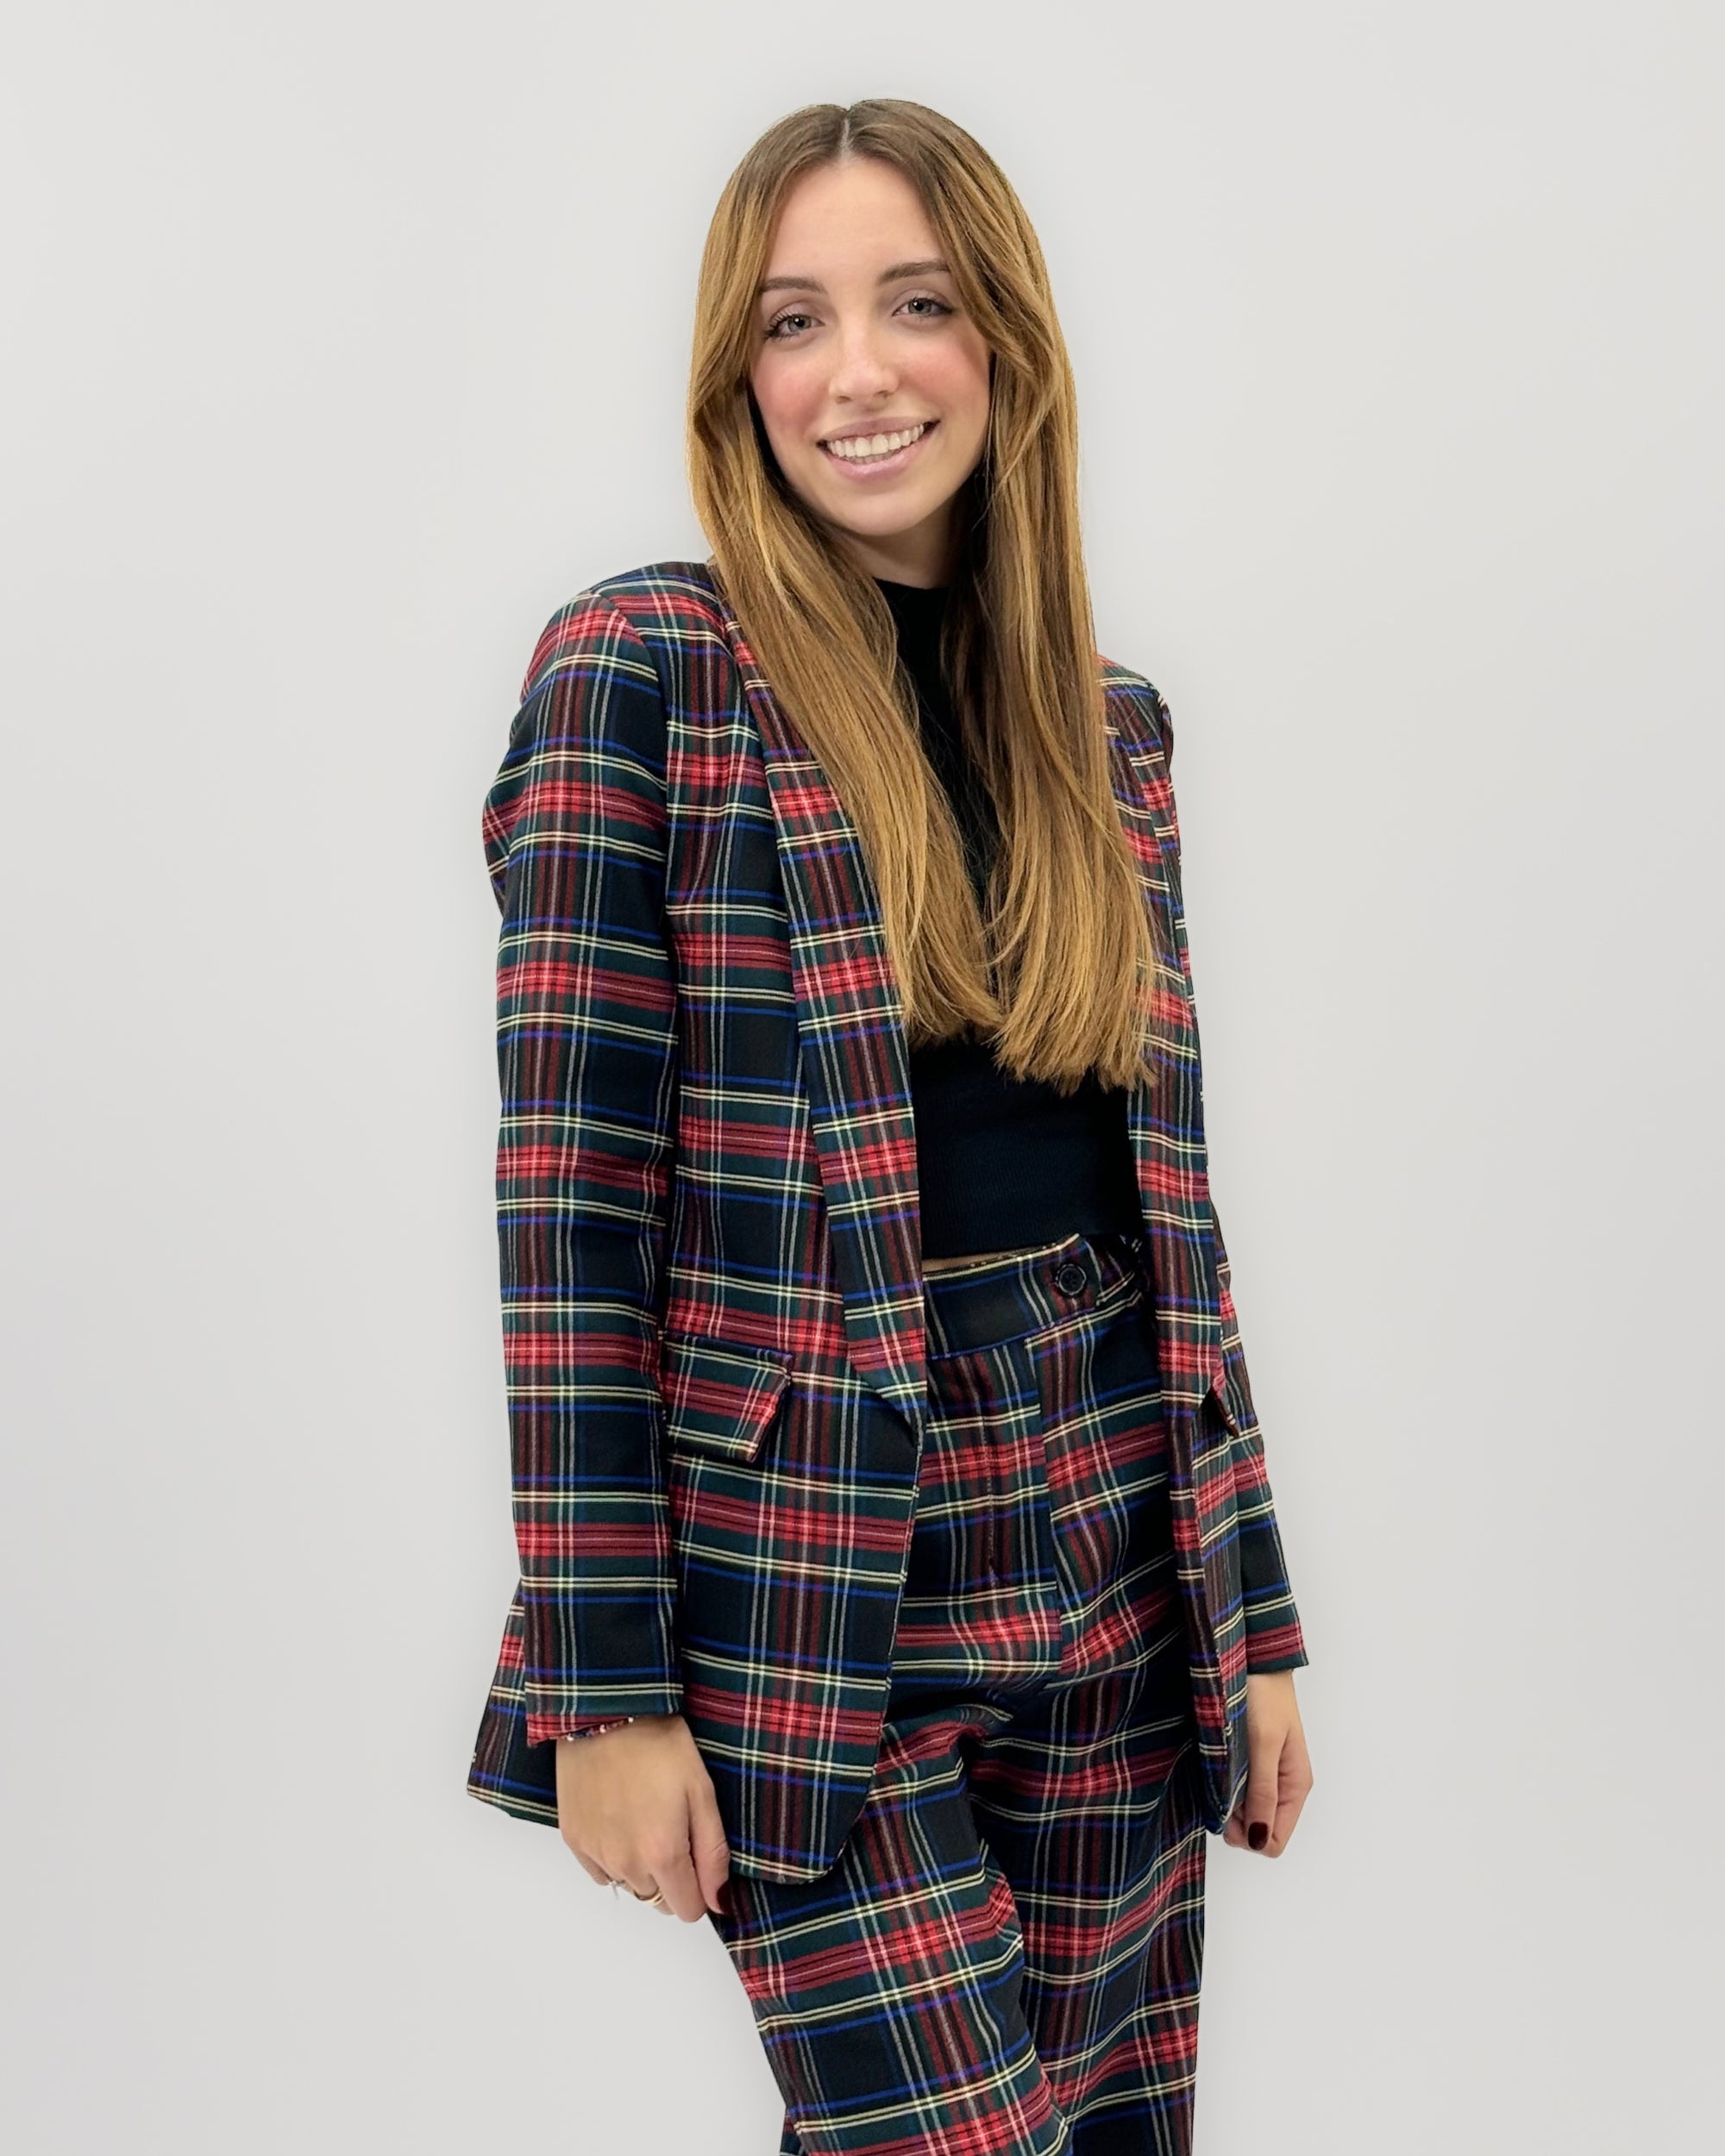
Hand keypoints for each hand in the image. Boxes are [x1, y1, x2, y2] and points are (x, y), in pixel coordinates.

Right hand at [554, 1712, 732, 1922]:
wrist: (607, 1713)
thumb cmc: (661, 1746)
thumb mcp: (702, 1792)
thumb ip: (713, 1853)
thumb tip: (717, 1901)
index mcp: (663, 1854)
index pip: (687, 1910)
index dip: (699, 1890)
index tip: (699, 1860)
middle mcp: (626, 1864)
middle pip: (657, 1899)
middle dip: (671, 1878)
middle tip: (673, 1830)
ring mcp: (596, 1854)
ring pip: (629, 1886)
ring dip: (641, 1867)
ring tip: (645, 1818)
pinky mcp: (574, 1840)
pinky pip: (600, 1872)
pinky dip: (613, 1858)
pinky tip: (620, 1821)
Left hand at [1222, 1670, 1312, 1857]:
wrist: (1253, 1659)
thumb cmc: (1263, 1694)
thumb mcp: (1262, 1743)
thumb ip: (1263, 1791)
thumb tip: (1260, 1840)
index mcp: (1296, 1787)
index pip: (1275, 1843)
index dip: (1248, 1835)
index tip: (1227, 1808)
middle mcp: (1284, 1787)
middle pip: (1259, 1833)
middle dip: (1235, 1821)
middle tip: (1219, 1785)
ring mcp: (1267, 1777)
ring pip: (1246, 1816)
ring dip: (1228, 1803)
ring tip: (1218, 1768)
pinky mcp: (1251, 1764)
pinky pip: (1238, 1795)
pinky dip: (1224, 1788)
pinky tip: (1217, 1764)